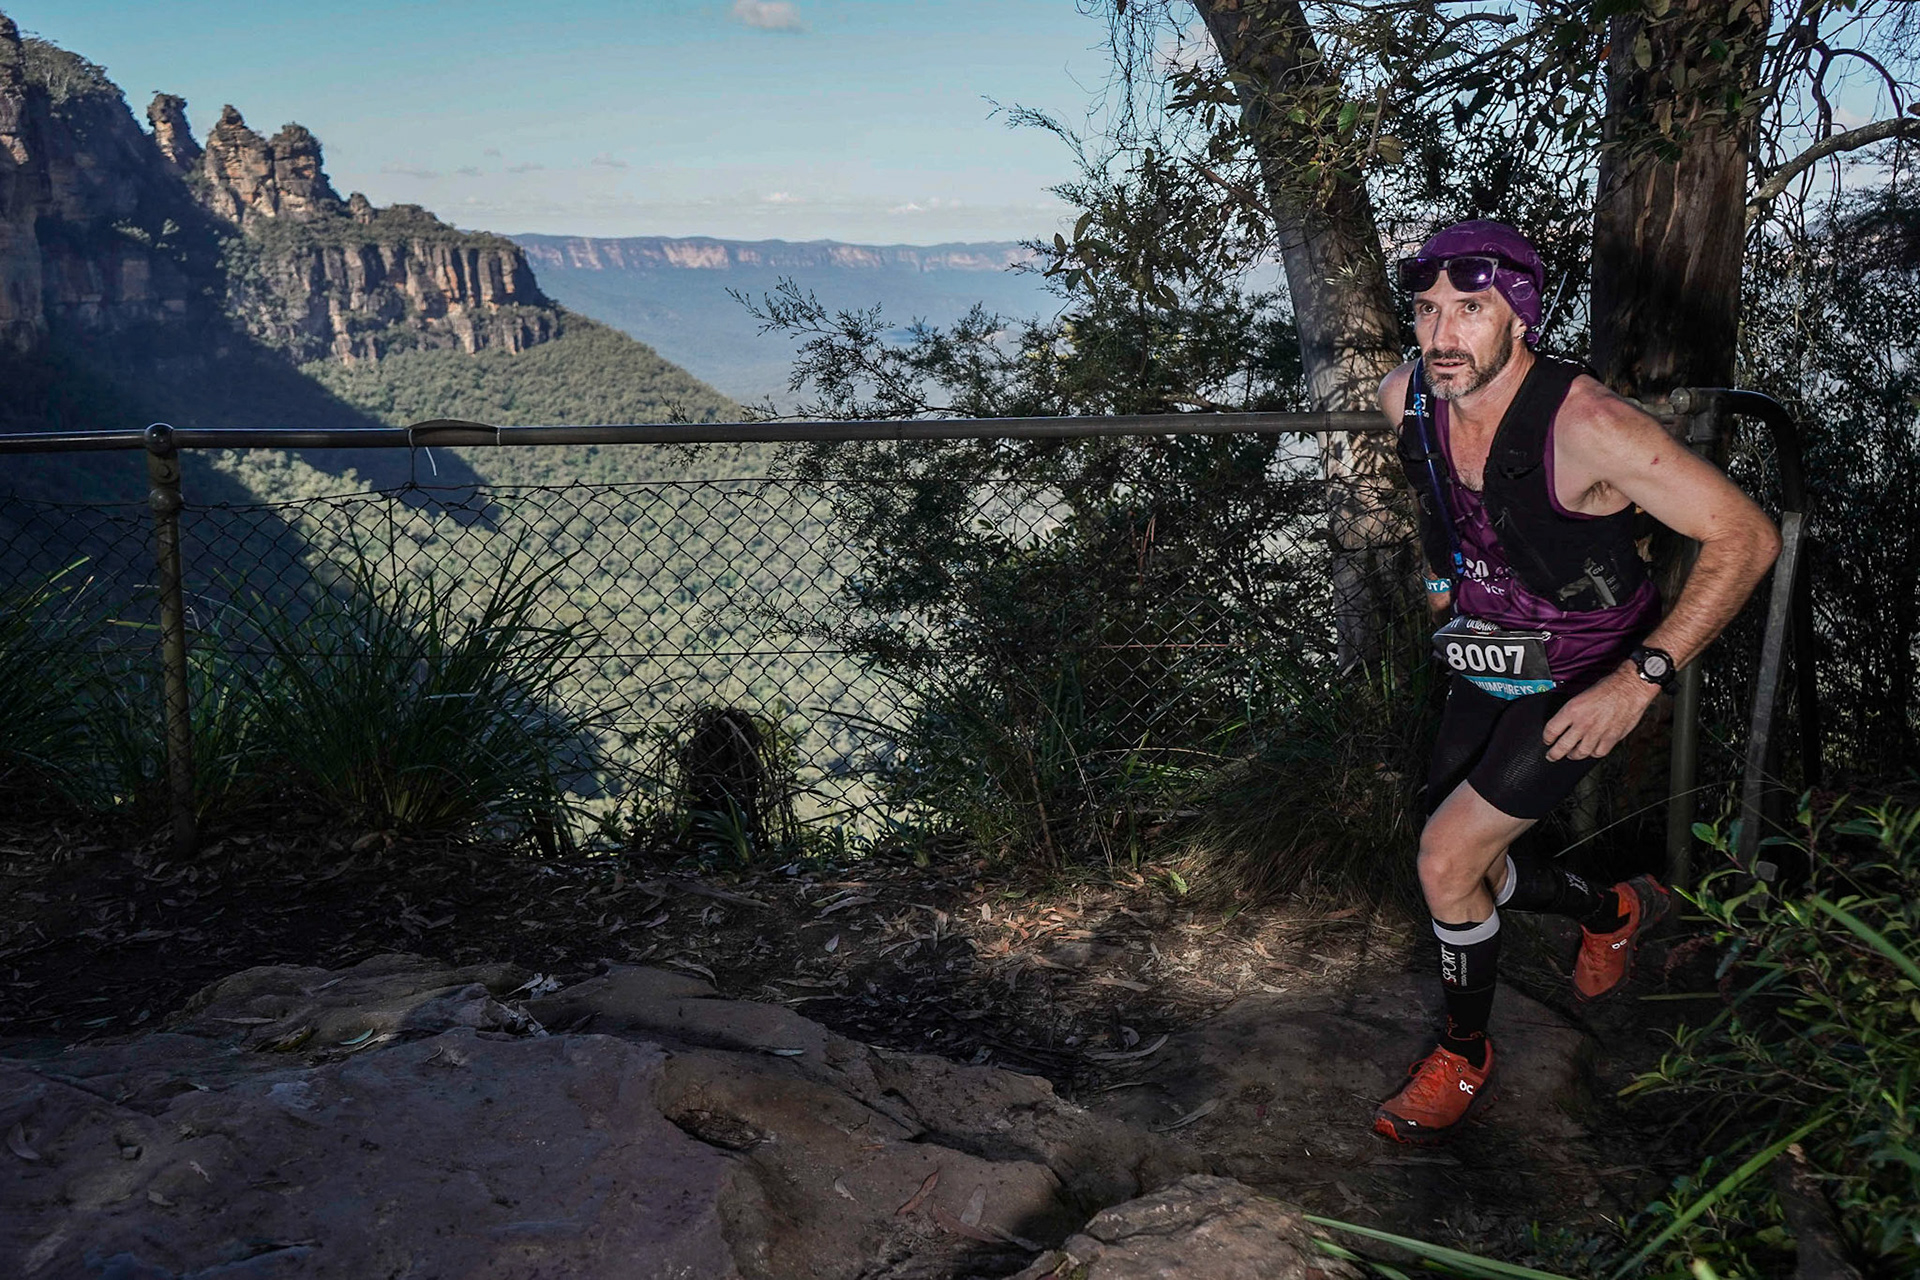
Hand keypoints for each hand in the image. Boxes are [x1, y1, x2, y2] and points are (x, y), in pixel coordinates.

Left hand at [1542, 668, 1659, 761]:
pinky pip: (1598, 752)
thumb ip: (1573, 711)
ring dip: (1573, 755)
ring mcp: (1598, 732)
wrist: (1631, 687)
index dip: (1547, 738)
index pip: (1551, 730)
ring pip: (1580, 752)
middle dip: (1554, 754)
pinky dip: (1593, 753)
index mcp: (1572, 710)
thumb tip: (1565, 722)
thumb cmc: (1610, 686)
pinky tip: (1591, 751)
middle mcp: (1583, 723)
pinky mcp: (1612, 737)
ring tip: (1571, 755)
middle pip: (1562, 746)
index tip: (1547, 740)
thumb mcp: (1582, 694)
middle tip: (1551, 756)